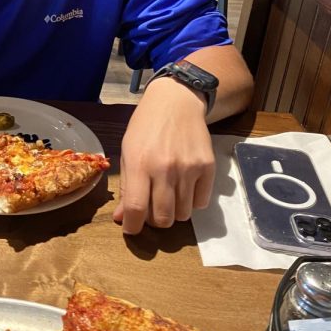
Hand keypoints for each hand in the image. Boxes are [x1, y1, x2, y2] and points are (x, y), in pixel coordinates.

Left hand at [114, 79, 214, 233]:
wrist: (176, 102)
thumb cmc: (145, 127)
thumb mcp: (127, 152)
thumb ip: (126, 187)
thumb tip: (122, 218)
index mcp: (139, 164)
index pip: (136, 209)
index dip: (132, 227)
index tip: (131, 228)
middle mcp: (165, 168)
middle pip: (162, 218)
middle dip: (154, 221)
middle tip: (151, 209)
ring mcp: (189, 168)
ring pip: (183, 215)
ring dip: (173, 212)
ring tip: (168, 196)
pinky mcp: (207, 167)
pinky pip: (200, 203)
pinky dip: (191, 203)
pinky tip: (184, 188)